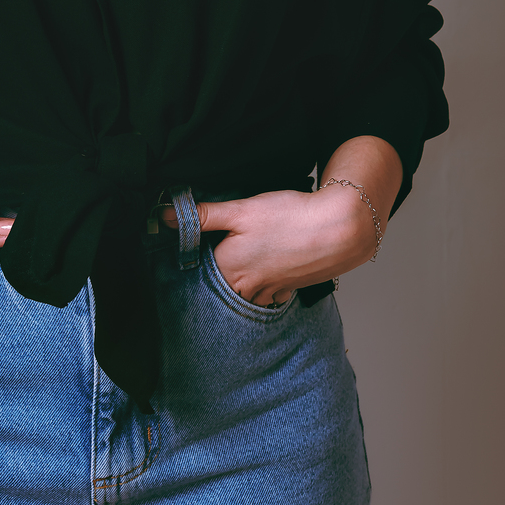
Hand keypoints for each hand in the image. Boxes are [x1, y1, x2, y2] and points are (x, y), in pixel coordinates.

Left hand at [161, 137, 403, 307]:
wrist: (339, 229)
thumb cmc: (288, 216)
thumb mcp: (241, 209)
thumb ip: (203, 215)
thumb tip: (165, 216)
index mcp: (229, 268)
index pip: (200, 273)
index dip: (195, 261)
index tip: (191, 249)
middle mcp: (247, 287)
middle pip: (222, 289)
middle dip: (217, 278)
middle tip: (219, 257)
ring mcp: (270, 292)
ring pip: (246, 295)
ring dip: (241, 284)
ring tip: (243, 265)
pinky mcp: (290, 289)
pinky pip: (269, 296)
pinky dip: (265, 287)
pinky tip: (268, 269)